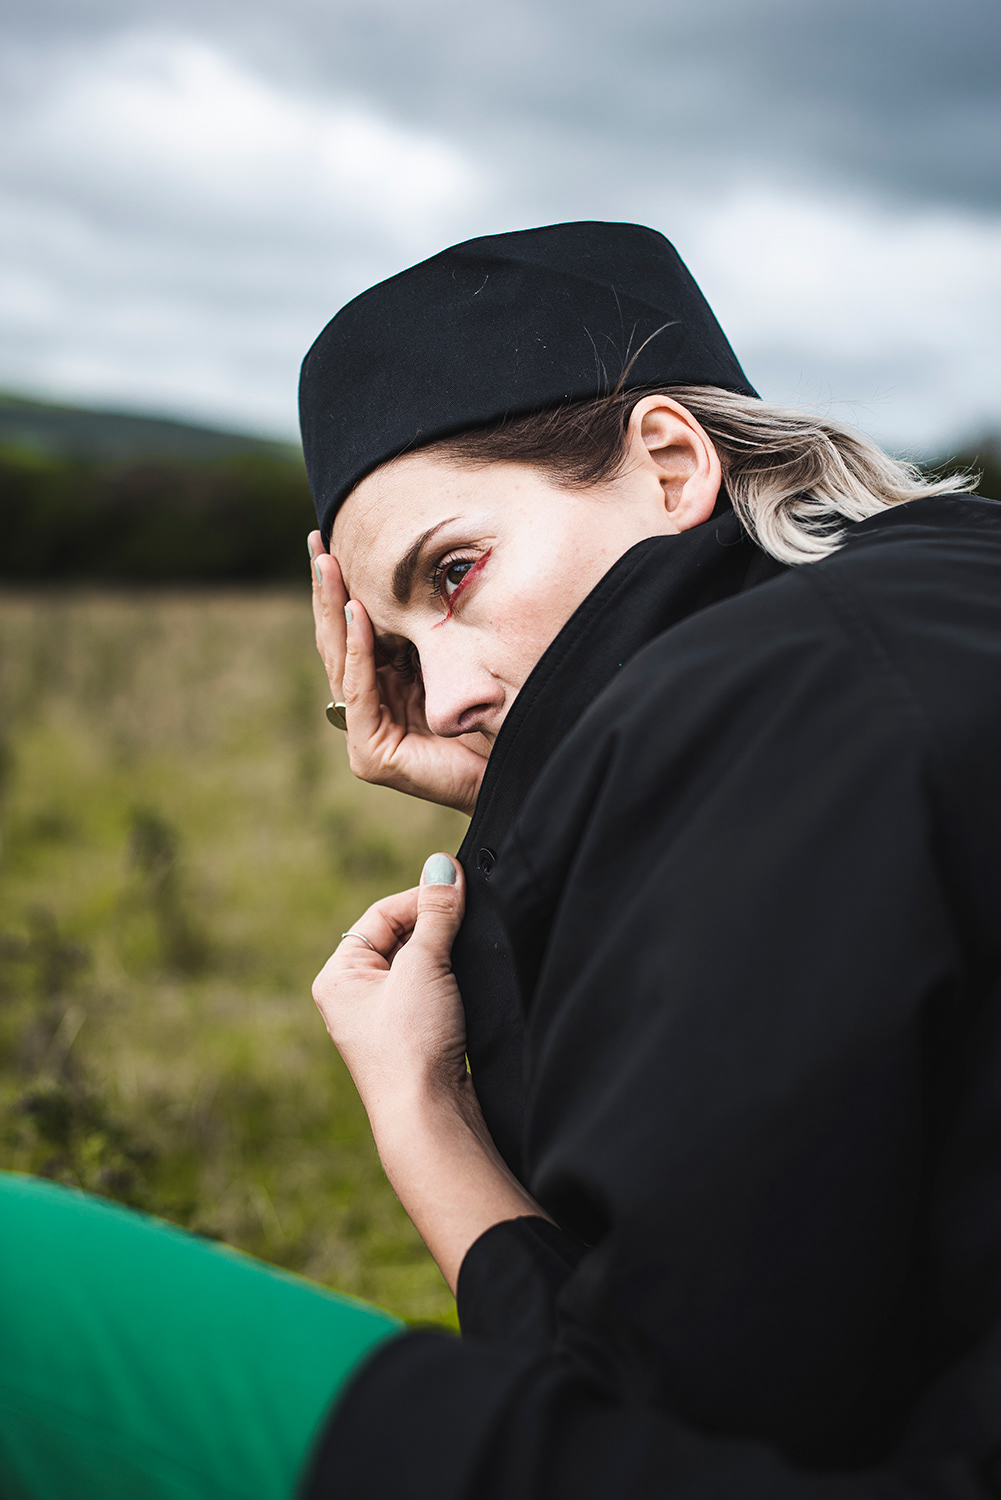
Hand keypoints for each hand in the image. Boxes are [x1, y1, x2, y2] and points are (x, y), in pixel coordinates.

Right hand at [310, 531, 487, 814]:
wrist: (517, 765)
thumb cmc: (494, 715)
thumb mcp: (454, 659)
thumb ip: (427, 634)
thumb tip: (419, 576)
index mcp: (386, 687)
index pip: (355, 632)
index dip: (340, 588)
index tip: (330, 541)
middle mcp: (369, 709)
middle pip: (340, 640)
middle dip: (326, 589)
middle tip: (316, 541)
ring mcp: (365, 734)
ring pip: (341, 660)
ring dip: (333, 609)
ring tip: (326, 564)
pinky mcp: (372, 754)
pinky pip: (359, 691)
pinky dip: (357, 650)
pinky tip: (355, 612)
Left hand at [313, 853, 546, 1289]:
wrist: (430, 1118)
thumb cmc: (413, 1042)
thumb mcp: (425, 966)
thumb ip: (437, 913)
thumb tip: (444, 865)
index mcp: (338, 975)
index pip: (382, 914)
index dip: (422, 898)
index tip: (461, 889)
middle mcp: (353, 996)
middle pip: (399, 938)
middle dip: (436, 927)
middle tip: (470, 919)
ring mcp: (382, 1021)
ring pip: (419, 966)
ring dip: (446, 954)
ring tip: (471, 950)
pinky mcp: (413, 1040)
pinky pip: (432, 993)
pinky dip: (453, 982)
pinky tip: (472, 982)